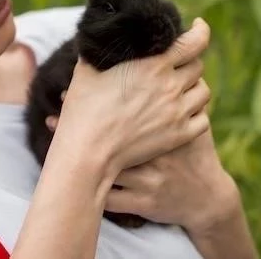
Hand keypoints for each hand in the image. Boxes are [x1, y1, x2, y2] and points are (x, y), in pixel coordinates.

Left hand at [48, 101, 238, 233]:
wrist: (206, 198)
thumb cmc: (195, 153)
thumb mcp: (194, 121)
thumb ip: (184, 91)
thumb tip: (174, 57)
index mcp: (168, 128)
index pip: (134, 107)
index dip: (103, 96)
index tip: (77, 86)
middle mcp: (159, 153)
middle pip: (114, 134)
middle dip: (83, 119)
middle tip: (59, 104)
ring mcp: (149, 179)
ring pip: (105, 165)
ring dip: (76, 149)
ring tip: (54, 126)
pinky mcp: (142, 203)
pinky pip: (109, 195)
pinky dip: (87, 184)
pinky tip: (67, 168)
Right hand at [53, 18, 211, 180]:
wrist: (88, 151)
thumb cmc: (84, 108)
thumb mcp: (88, 68)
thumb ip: (100, 49)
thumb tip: (99, 33)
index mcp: (153, 65)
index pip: (194, 42)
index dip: (200, 31)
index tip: (198, 26)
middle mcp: (171, 86)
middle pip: (198, 66)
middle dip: (189, 62)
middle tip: (178, 64)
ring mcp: (177, 113)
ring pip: (204, 92)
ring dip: (194, 87)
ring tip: (181, 89)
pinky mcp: (179, 136)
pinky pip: (203, 120)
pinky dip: (196, 114)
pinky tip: (183, 112)